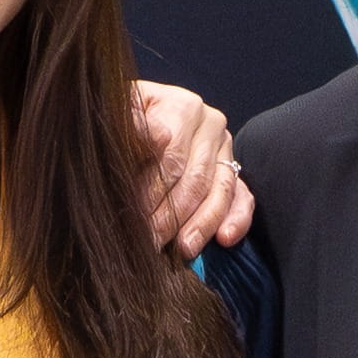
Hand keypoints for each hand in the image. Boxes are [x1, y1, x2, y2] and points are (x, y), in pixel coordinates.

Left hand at [134, 82, 254, 255]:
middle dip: (171, 216)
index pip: (172, 158)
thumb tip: (157, 138)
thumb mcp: (115, 118)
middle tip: (149, 243)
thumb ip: (130, 124)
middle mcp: (211, 124)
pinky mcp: (234, 172)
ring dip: (201, 225)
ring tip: (182, 250)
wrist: (130, 126)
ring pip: (220, 192)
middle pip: (196, 179)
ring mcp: (225, 149)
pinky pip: (242, 198)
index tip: (133, 218)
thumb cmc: (118, 125)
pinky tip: (224, 240)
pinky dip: (236, 220)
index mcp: (184, 107)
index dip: (152, 191)